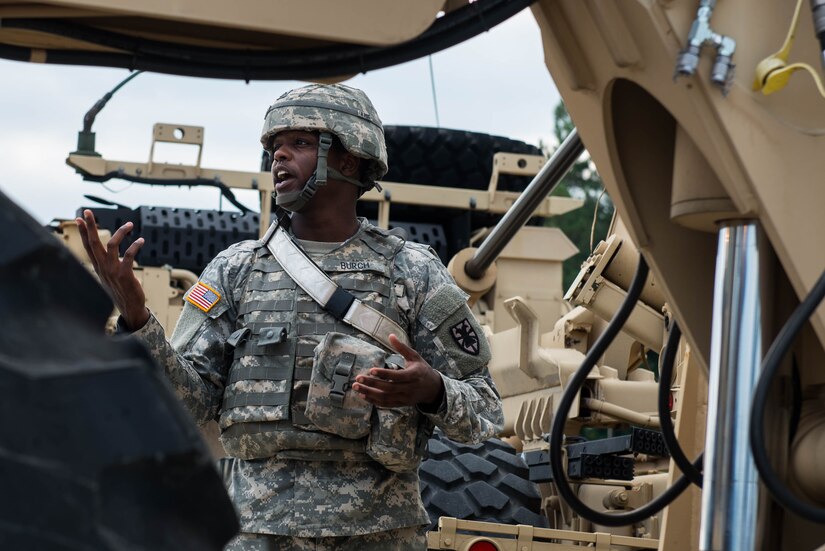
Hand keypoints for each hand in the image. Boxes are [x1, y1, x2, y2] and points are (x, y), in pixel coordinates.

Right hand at [75, 209, 148, 329]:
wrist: (129, 308)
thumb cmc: (122, 291)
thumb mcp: (111, 277)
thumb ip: (109, 266)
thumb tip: (112, 259)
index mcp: (98, 267)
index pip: (88, 246)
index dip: (83, 232)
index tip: (78, 219)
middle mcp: (102, 267)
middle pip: (93, 243)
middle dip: (90, 226)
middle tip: (87, 212)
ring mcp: (112, 271)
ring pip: (111, 245)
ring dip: (120, 232)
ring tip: (130, 224)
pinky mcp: (124, 274)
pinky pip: (128, 255)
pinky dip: (135, 246)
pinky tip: (141, 240)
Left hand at [353, 334, 444, 408]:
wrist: (433, 389)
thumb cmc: (422, 370)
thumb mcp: (415, 357)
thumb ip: (402, 347)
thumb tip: (390, 335)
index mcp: (414, 375)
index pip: (398, 376)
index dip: (384, 374)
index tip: (371, 370)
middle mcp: (410, 388)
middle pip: (389, 388)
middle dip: (372, 384)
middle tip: (358, 379)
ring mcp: (405, 398)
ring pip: (386, 398)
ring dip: (370, 393)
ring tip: (357, 387)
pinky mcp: (401, 404)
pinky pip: (386, 404)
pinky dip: (374, 401)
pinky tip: (363, 395)